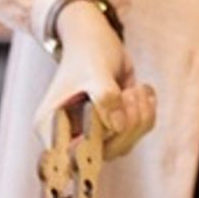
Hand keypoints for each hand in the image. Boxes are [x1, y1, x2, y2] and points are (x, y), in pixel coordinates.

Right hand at [33, 0, 156, 160]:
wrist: (97, 38)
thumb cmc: (89, 52)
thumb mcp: (95, 71)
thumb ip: (105, 97)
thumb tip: (117, 127)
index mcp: (51, 126)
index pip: (65, 160)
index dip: (87, 154)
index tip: (106, 130)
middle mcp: (71, 135)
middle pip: (102, 155)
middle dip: (125, 126)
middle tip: (129, 95)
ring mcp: (94, 133)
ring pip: (124, 145)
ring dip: (139, 116)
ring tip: (134, 89)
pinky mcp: (115, 127)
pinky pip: (138, 132)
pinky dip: (147, 111)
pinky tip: (141, 89)